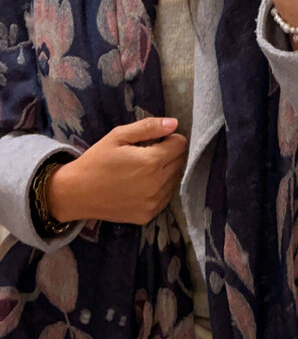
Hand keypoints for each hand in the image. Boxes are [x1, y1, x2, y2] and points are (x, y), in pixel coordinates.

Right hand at [46, 117, 187, 224]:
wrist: (76, 193)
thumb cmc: (97, 160)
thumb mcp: (119, 136)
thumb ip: (149, 127)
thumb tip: (174, 123)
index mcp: (151, 162)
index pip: (180, 145)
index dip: (170, 138)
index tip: (156, 139)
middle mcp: (156, 184)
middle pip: (180, 162)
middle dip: (170, 153)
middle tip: (149, 152)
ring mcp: (153, 203)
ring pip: (175, 180)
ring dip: (167, 171)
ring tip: (144, 168)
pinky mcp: (147, 215)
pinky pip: (166, 197)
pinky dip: (161, 188)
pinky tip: (143, 183)